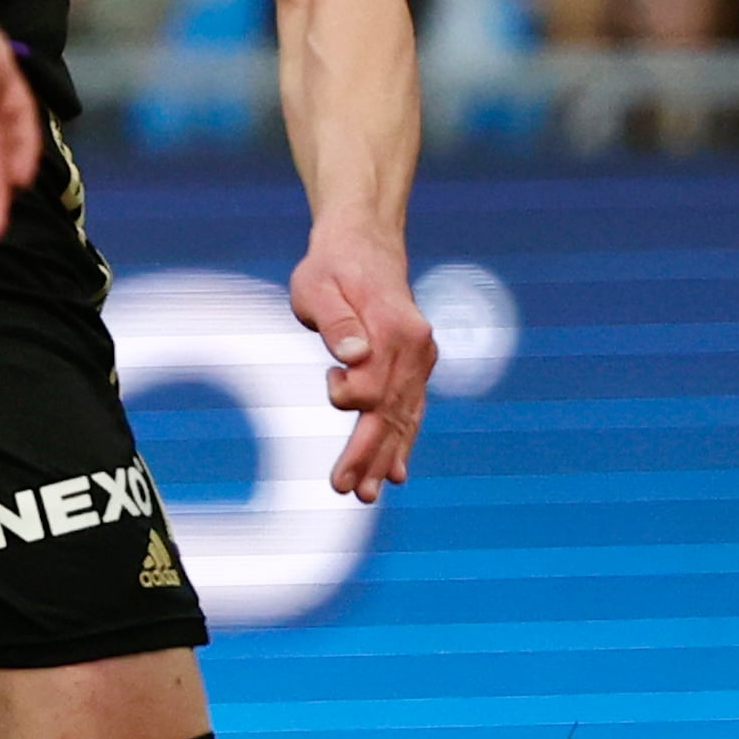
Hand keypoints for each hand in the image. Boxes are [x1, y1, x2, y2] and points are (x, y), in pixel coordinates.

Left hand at [293, 223, 434, 501]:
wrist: (365, 245)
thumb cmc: (333, 266)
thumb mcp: (319, 285)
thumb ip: (335, 320)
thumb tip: (353, 356)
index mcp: (394, 330)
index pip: (376, 382)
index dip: (354, 404)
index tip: (334, 398)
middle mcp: (415, 350)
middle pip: (391, 411)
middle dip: (370, 453)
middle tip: (351, 491)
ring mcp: (419, 360)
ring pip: (404, 418)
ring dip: (387, 457)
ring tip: (370, 494)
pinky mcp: (415, 366)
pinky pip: (411, 411)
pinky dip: (404, 441)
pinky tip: (397, 472)